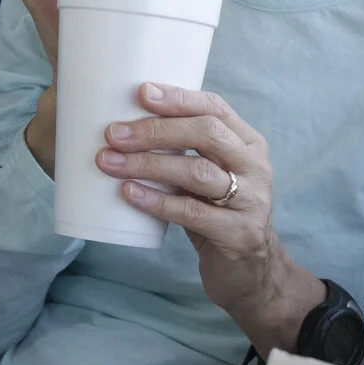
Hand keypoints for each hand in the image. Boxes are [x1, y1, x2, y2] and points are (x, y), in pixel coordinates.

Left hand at [94, 83, 324, 356]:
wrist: (251, 272)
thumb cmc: (216, 213)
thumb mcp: (209, 175)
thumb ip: (184, 150)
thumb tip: (121, 126)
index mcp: (248, 143)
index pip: (215, 108)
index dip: (178, 98)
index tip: (140, 92)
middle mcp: (255, 166)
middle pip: (206, 134)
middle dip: (155, 131)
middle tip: (113, 133)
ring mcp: (252, 201)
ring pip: (197, 171)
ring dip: (148, 164)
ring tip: (109, 162)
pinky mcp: (239, 234)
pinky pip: (192, 212)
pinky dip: (156, 201)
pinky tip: (128, 193)